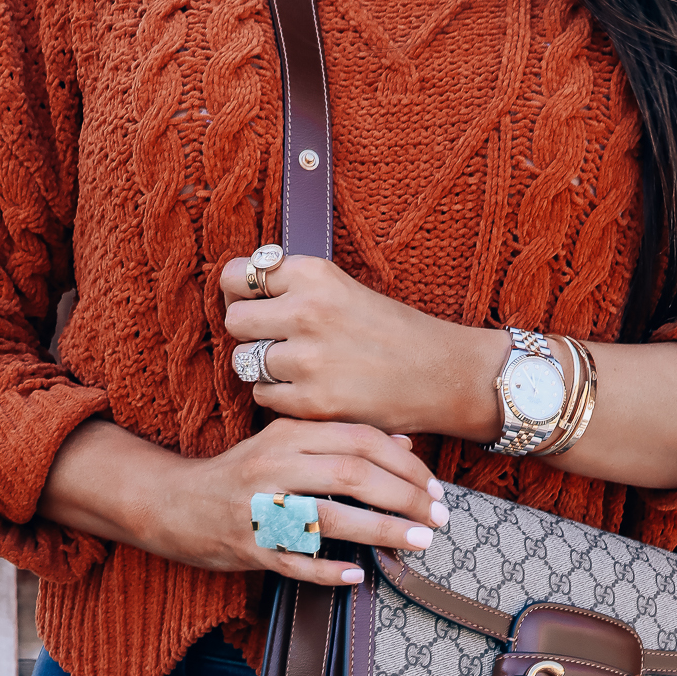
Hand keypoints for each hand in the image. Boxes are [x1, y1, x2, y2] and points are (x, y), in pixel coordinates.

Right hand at [38, 413, 449, 589]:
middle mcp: (274, 467)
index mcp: (287, 435)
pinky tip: (358, 576)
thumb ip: (341, 442)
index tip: (434, 486)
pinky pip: (294, 563)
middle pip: (352, 475)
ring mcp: (260, 509)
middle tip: (439, 517)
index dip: (404, 463)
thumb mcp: (286, 444)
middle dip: (405, 497)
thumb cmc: (240, 473)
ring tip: (418, 542)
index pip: (359, 440)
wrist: (171, 502)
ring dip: (381, 531)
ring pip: (330, 519)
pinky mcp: (247, 548)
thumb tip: (404, 447)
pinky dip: (328, 570)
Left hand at [220, 252, 502, 442]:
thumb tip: (237, 292)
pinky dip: (280, 398)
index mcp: (313, 274)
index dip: (240, 293)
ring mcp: (308, 359)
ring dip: (265, 368)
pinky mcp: (312, 401)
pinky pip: (263, 397)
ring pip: (245, 362)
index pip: (239, 276)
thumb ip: (294, 287)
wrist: (441, 374)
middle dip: (250, 333)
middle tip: (275, 341)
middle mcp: (307, 311)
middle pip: (235, 320)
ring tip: (299, 368)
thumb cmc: (393, 332)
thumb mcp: (343, 289)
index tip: (252, 303)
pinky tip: (310, 391)